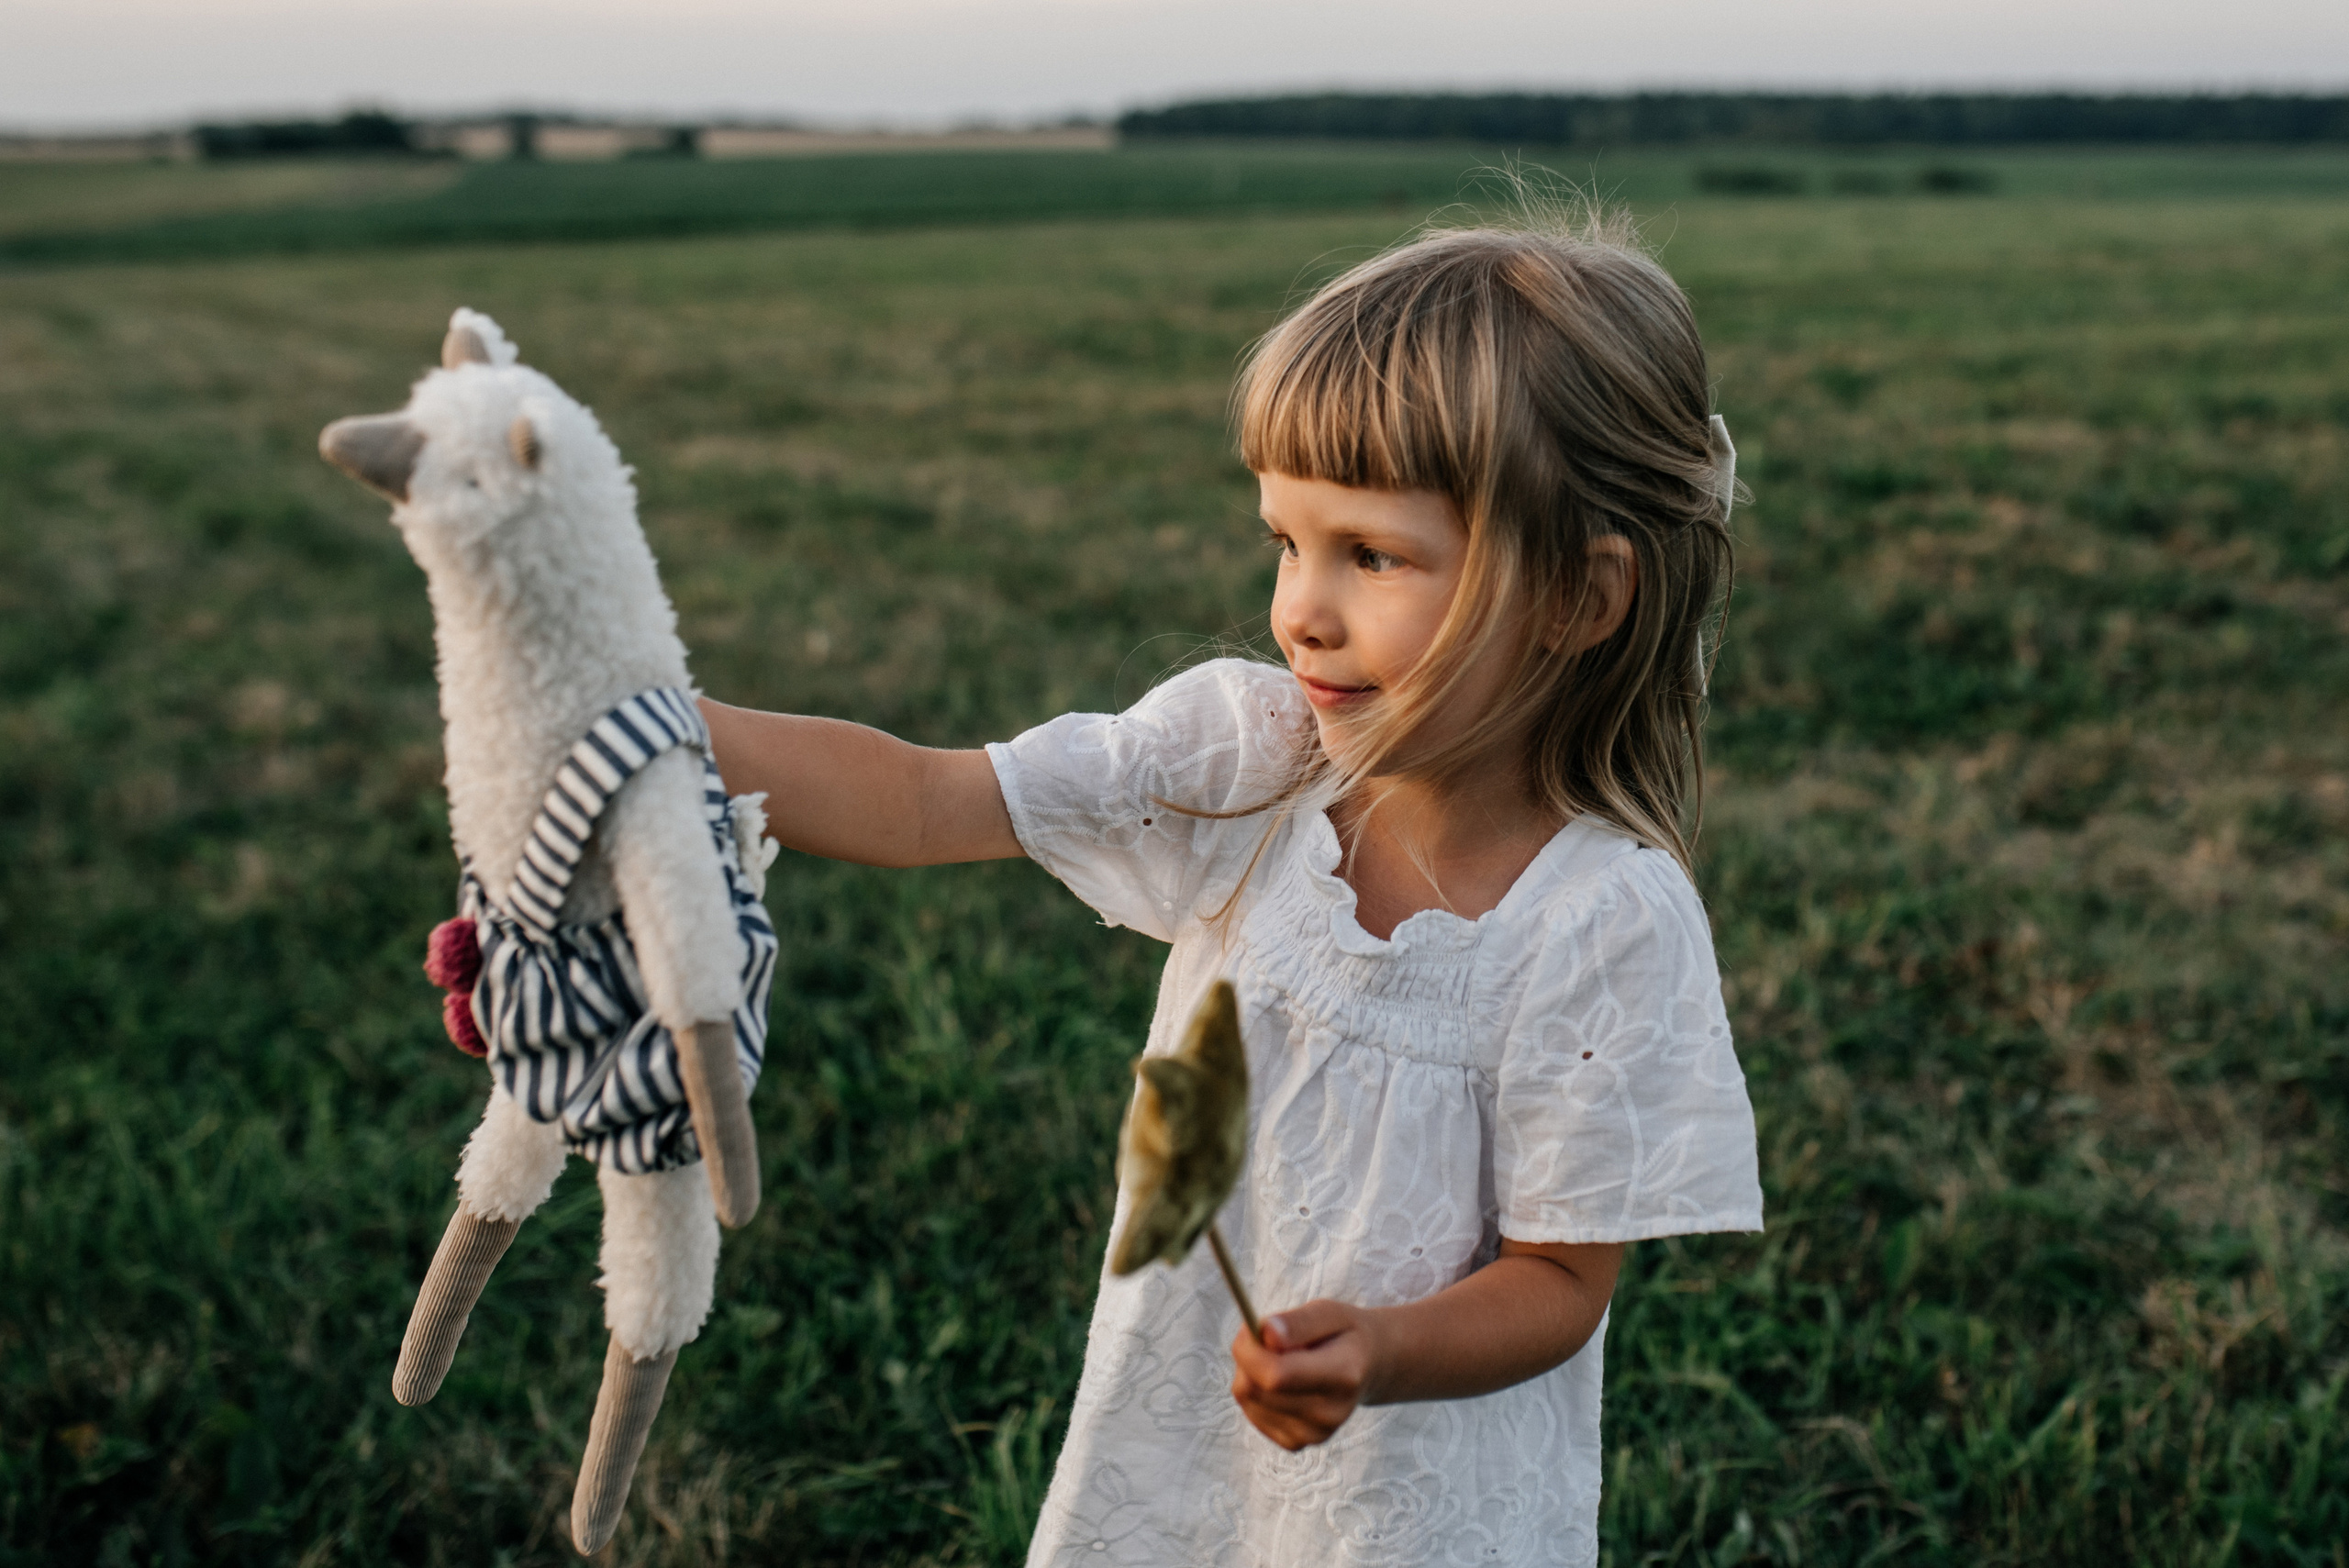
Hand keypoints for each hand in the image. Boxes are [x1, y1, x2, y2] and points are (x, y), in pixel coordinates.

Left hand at [1229, 1299, 1382, 1449]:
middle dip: (1246, 1356)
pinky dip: (1254, 1391)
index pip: (1277, 1375)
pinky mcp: (1297, 1443)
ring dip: (1248, 1372)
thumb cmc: (1344, 1334)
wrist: (1368, 1367)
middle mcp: (1330, 1413)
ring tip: (1277, 1357)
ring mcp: (1313, 1434)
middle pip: (1256, 1389)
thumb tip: (1267, 1334)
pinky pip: (1251, 1412)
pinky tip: (1277, 1380)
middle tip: (1263, 1336)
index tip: (1251, 1327)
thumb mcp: (1330, 1313)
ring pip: (1248, 1399)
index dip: (1250, 1350)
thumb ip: (1299, 1322)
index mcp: (1343, 1376)